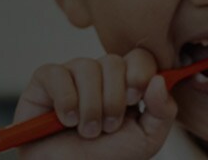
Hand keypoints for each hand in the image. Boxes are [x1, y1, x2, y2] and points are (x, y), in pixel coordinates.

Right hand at [13, 49, 174, 158]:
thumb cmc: (106, 156)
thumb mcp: (147, 138)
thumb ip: (163, 110)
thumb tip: (159, 80)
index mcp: (126, 82)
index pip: (140, 57)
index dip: (139, 74)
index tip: (135, 100)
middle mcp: (100, 74)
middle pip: (114, 62)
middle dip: (113, 99)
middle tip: (108, 126)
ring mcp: (72, 74)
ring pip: (87, 67)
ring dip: (90, 106)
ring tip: (87, 130)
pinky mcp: (44, 80)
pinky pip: (57, 74)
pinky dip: (65, 101)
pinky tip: (66, 120)